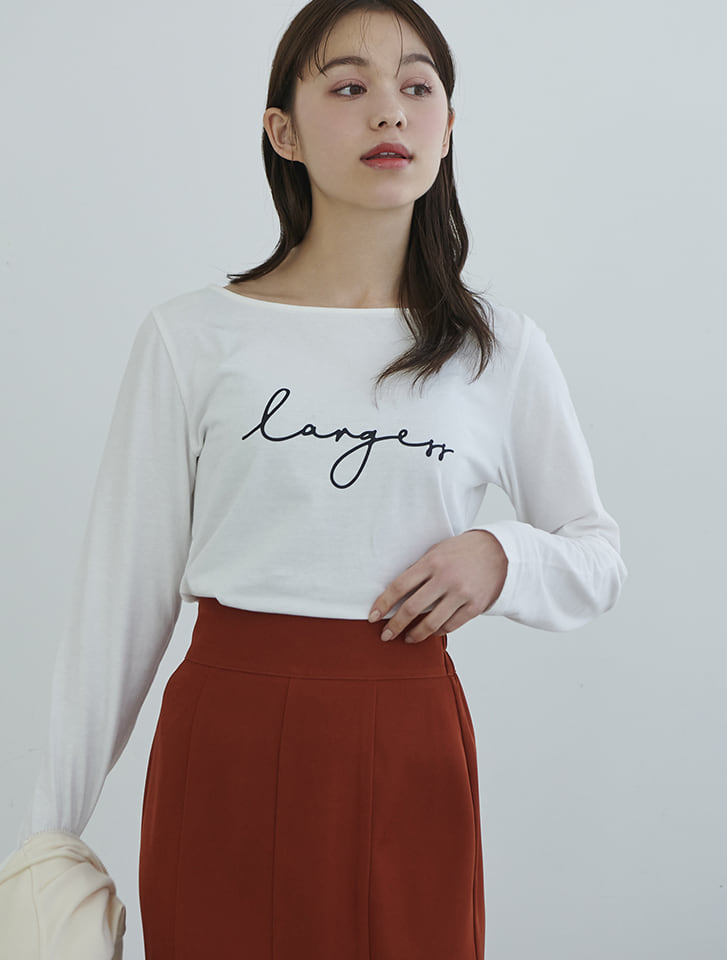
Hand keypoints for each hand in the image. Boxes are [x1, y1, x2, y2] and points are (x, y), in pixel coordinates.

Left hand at [368, 530, 507, 642]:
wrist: (498, 551)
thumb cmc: (461, 551)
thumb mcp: (436, 552)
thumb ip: (419, 571)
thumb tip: (396, 595)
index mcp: (431, 562)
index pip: (399, 586)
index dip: (383, 604)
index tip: (373, 616)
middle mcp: (445, 578)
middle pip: (412, 608)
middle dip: (394, 626)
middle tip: (385, 635)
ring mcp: (461, 593)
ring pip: (431, 622)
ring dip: (415, 634)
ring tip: (407, 638)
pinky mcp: (475, 606)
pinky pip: (451, 625)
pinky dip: (438, 631)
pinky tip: (431, 632)